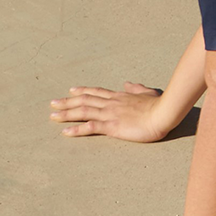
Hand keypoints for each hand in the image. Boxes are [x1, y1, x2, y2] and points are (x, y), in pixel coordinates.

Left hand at [52, 82, 180, 143]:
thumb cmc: (158, 104)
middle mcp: (111, 103)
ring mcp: (110, 113)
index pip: (96, 92)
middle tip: (52, 103)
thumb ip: (137, 88)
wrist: (163, 112)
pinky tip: (65, 132)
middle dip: (67, 102)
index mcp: (119, 96)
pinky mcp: (112, 126)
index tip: (70, 91)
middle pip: (84, 100)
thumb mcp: (148, 93)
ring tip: (52, 116)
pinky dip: (76, 129)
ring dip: (66, 114)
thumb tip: (128, 83)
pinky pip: (90, 127)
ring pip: (83, 111)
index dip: (82, 91)